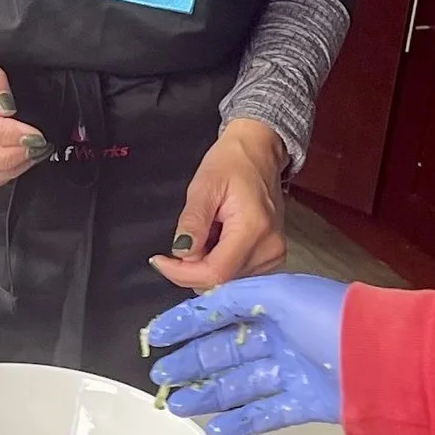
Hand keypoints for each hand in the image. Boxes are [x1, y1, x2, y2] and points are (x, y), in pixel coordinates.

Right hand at [142, 271, 349, 434]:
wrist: (386, 362)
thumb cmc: (335, 319)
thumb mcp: (282, 294)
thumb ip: (238, 295)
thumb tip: (203, 301)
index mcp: (275, 305)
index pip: (221, 312)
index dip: (186, 322)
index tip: (155, 336)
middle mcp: (282, 337)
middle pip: (226, 351)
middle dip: (192, 363)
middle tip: (161, 377)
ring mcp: (293, 371)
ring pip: (241, 384)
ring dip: (209, 395)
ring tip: (180, 406)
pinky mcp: (305, 404)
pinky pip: (265, 413)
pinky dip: (240, 422)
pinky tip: (215, 428)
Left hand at [151, 119, 286, 290]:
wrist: (260, 153)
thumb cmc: (232, 162)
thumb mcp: (204, 185)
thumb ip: (193, 221)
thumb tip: (181, 254)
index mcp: (254, 229)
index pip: (214, 272)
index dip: (182, 273)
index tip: (160, 261)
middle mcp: (269, 249)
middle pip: (221, 281)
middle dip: (191, 270)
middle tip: (179, 244)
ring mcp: (273, 256)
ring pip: (227, 282)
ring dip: (204, 267)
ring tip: (204, 235)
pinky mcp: (272, 258)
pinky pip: (237, 275)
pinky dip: (218, 264)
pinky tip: (215, 243)